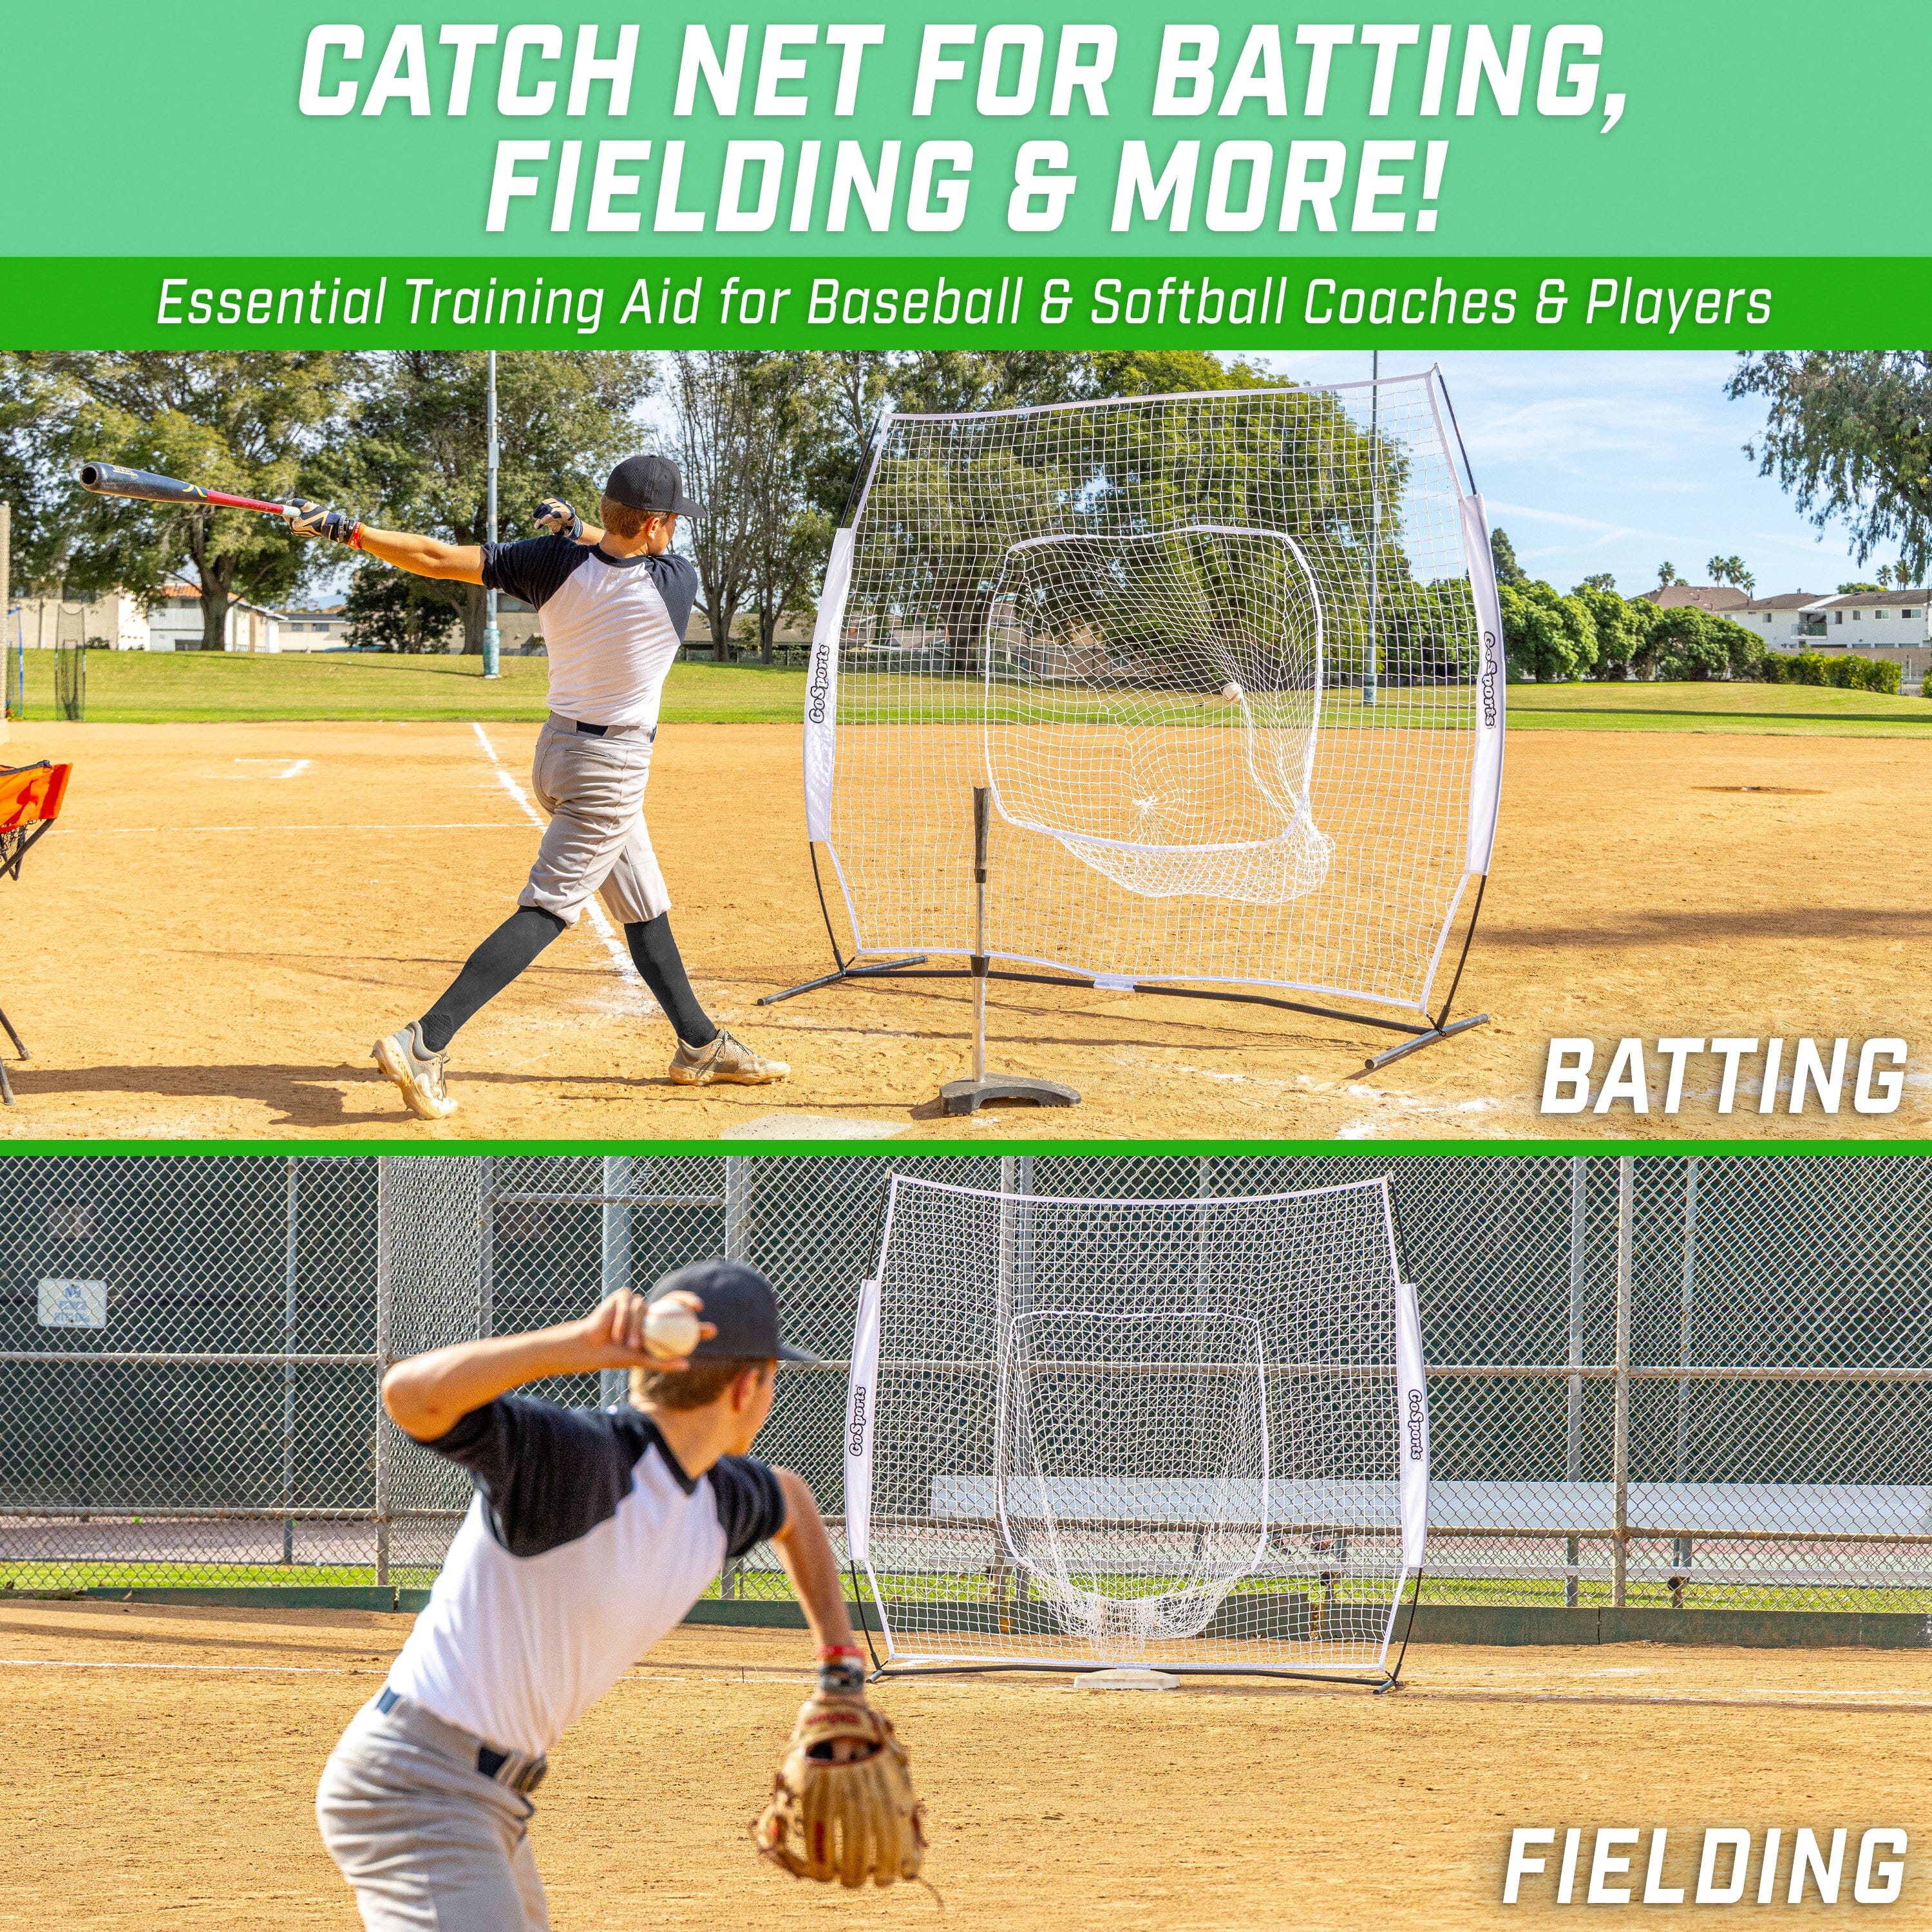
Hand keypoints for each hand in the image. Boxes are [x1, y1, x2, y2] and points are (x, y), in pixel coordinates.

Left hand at [284, 498, 361, 545]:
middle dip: (297, 512)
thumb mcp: (306, 505)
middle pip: (291, 517)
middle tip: (306, 510)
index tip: (292, 504)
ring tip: (311, 515)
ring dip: (301, 516)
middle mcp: (295, 530)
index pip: (285, 513)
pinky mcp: (304, 533)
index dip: (289, 507)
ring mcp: (299, 533)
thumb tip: (287, 503)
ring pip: (296, 520)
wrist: (330, 526)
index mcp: (294, 525)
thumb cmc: (319, 515)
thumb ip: (294, 502)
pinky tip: (313, 519)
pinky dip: (305, 520)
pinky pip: (301, 524)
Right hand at [534, 495, 582, 540]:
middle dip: (542, 517)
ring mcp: (560, 501)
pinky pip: (544, 503)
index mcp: (570, 515)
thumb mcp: (564, 532)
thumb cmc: (566, 528)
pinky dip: (539, 509)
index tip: (542, 522)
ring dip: (539, 514)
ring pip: (546, 506)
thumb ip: (558, 529)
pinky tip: (534, 516)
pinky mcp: (554, 499)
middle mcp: (565, 506)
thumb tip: (550, 524)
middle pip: (551, 509)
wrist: (570, 520)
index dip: (549, 517)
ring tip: (536, 524)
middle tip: (536, 526)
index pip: (558, 513)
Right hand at [573, 1288, 714, 1371]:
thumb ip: (663, 1362)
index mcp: (655, 1324)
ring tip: (630, 1345)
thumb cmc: (617, 1355)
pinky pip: (629, 1307)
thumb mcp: (642, 1360)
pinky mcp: (622, 1296)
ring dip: (637, 1331)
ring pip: (645, 1310)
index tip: (709, 1326)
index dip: (694, 1318)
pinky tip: (617, 1334)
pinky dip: (623, 1323)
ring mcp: (635, 1301)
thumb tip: (687, 1365)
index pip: (678, 1316)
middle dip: (689, 1300)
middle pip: (672, 1300)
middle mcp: (648, 1310)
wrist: (592, 1347)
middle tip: (698, 1307)